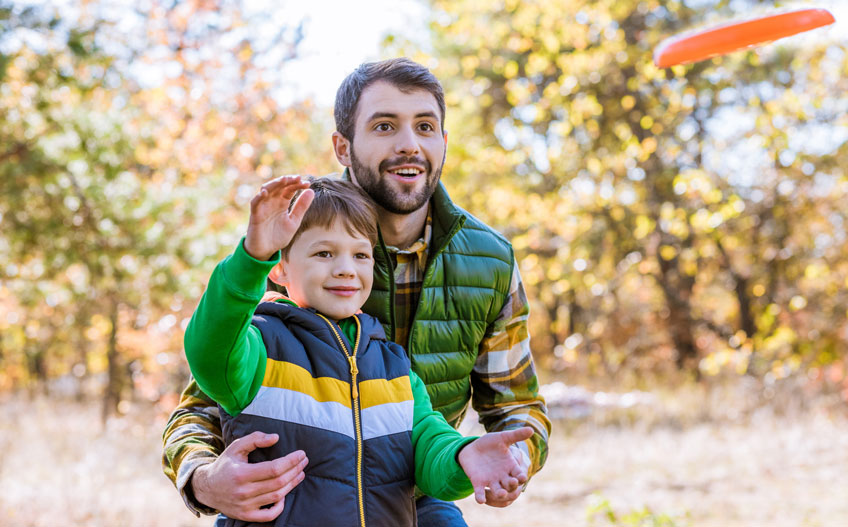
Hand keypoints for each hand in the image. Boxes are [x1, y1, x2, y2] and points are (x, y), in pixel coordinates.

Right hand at [191, 431, 307, 521]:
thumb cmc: (225, 465)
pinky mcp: (246, 516)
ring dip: (292, 484)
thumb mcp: (236, 447)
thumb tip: (276, 438)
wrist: (207, 488)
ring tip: (300, 473)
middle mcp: (243, 492)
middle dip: (295, 470)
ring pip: (277, 496)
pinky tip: (285, 493)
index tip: (301, 454)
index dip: (291, 461)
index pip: (274, 468)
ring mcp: (245, 506)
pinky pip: (269, 515)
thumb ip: (255, 439)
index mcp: (241, 474)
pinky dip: (280, 506)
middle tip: (304, 461)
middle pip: (278, 482)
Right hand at [244, 175, 313, 260]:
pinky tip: (265, 192)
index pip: (289, 189)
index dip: (297, 184)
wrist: (266, 250)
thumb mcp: (294, 221)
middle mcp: (272, 202)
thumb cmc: (278, 235)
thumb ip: (301, 207)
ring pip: (266, 190)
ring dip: (275, 184)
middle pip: (279, 186)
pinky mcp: (255, 215)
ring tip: (284, 180)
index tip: (307, 183)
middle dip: (288, 181)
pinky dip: (259, 197)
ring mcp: (263, 207)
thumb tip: (311, 191)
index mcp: (282, 203)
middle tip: (298, 178)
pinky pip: (255, 203)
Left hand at [457, 426, 533, 506]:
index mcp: (510, 466)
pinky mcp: (478, 483)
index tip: (522, 476)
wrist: (472, 447)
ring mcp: (491, 481)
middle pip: (510, 485)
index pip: (518, 474)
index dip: (520, 476)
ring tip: (500, 494)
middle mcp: (502, 476)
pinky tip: (480, 500)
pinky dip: (480, 497)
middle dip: (512, 485)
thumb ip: (516, 435)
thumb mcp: (502, 437)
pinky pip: (480, 492)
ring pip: (497, 491)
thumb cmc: (490, 443)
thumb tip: (531, 429)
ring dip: (499, 493)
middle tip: (513, 482)